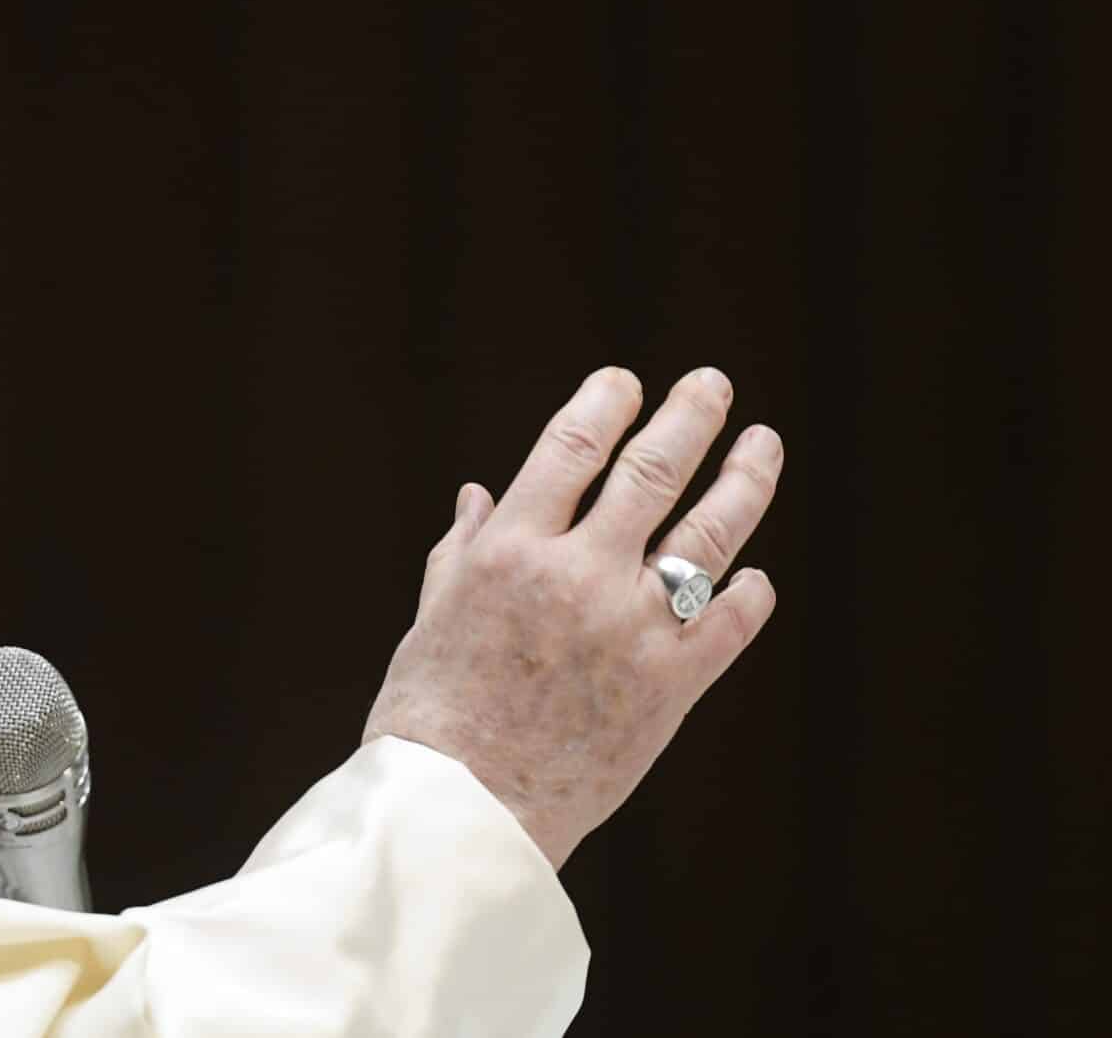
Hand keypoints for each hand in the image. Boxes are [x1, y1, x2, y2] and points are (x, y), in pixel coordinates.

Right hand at [361, 367, 782, 868]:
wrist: (461, 811)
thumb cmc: (431, 714)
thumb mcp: (435, 615)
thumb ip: (463, 547)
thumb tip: (480, 492)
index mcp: (510, 550)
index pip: (571, 447)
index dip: (604, 403)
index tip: (625, 383)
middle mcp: (577, 576)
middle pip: (652, 471)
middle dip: (690, 417)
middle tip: (712, 386)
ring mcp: (631, 631)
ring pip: (708, 536)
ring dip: (745, 482)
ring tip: (763, 446)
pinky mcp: (669, 689)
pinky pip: (728, 625)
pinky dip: (748, 593)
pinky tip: (754, 574)